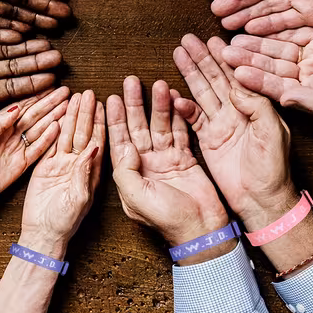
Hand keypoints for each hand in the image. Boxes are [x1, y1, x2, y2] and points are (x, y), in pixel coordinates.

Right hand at [0, 26, 61, 127]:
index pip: (9, 89)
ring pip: (4, 48)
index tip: (53, 80)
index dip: (31, 84)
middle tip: (59, 57)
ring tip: (47, 41)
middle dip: (35, 63)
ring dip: (25, 45)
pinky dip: (2, 30)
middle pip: (12, 67)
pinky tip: (22, 28)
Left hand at [0, 88, 68, 215]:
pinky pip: (38, 149)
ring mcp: (16, 149)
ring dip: (53, 118)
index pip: (21, 107)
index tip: (50, 86)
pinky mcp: (21, 164)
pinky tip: (59, 128)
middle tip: (66, 93)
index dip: (36, 97)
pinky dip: (49, 139)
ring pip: (39, 130)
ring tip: (68, 107)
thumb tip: (15, 108)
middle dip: (50, 104)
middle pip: (34, 116)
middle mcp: (9, 135)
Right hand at [20, 90, 105, 254]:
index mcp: (91, 172)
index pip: (97, 141)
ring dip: (70, 117)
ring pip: (66, 135)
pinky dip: (52, 129)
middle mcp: (78, 165)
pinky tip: (55, 115)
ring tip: (73, 97)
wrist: (42, 236)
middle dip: (86, 113)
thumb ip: (85, 172)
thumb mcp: (80, 198)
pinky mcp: (44, 168)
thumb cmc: (65, 223)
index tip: (104, 103)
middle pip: (82, 133)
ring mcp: (61, 165)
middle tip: (88, 92)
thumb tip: (94, 147)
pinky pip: (49, 144)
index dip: (100, 121)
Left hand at [108, 77, 226, 248]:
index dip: (114, 119)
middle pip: (137, 128)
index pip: (119, 141)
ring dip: (158, 105)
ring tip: (158, 84)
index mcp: (130, 176)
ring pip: (160, 126)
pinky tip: (176, 98)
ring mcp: (166, 161)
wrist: (201, 231)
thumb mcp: (137, 198)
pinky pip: (180, 132)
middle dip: (134, 104)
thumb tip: (124, 145)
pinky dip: (178, 115)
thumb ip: (126, 171)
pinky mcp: (185, 159)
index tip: (111, 98)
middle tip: (131, 81)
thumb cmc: (167, 220)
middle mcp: (146, 165)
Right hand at [172, 34, 295, 224]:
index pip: (238, 75)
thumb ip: (257, 106)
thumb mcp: (273, 133)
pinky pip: (193, 118)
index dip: (225, 57)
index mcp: (257, 106)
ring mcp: (222, 124)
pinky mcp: (208, 139)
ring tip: (177, 54)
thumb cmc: (274, 169)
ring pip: (202, 92)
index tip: (212, 40)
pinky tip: (173, 94)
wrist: (260, 201)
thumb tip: (237, 85)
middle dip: (201, 58)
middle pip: (216, 78)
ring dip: (190, 73)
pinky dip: (182, 106)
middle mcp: (238, 111)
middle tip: (187, 40)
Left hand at [223, 25, 312, 120]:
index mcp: (307, 95)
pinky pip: (293, 31)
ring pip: (277, 48)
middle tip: (223, 49)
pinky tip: (256, 21)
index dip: (255, 80)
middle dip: (247, 59)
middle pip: (270, 67)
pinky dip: (275, 27)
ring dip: (255, 42)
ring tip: (232, 35)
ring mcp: (312, 56)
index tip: (236, 72)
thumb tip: (285, 99)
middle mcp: (304, 77)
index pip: (275, 88)